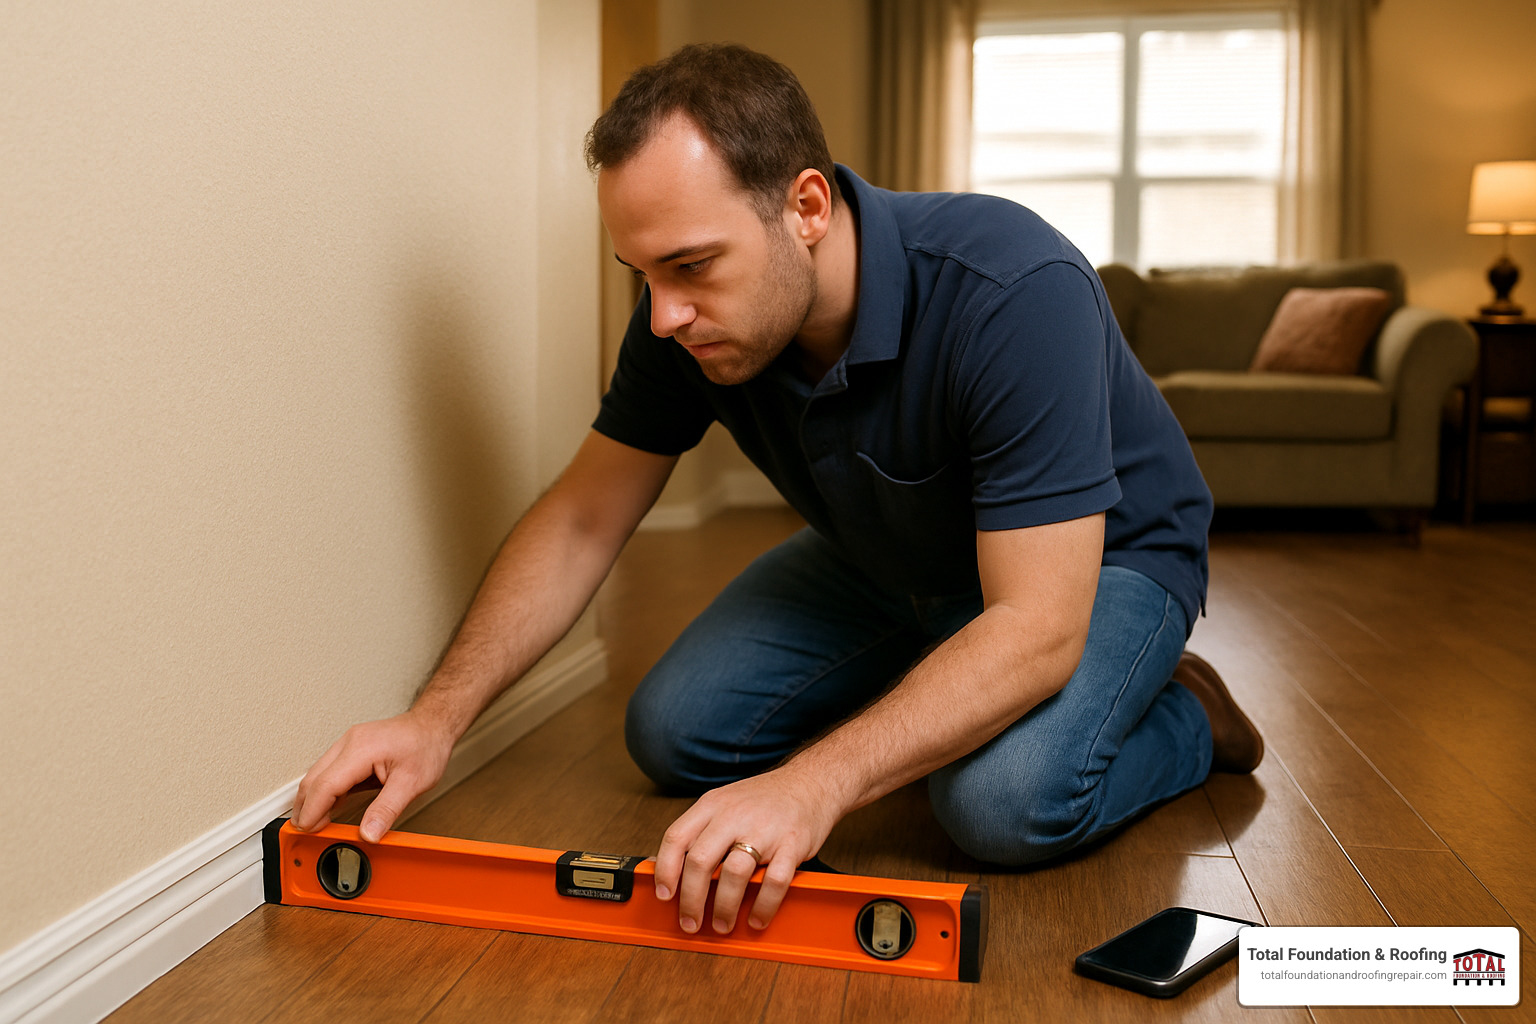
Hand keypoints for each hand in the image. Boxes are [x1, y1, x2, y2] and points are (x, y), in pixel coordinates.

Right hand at [292, 711, 454, 842]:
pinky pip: (328, 770)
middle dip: (305, 806)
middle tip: (306, 832)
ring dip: (312, 799)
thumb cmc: (426, 746)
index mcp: (361, 749)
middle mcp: (349, 743)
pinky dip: (324, 790)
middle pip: (313, 778)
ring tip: (314, 824)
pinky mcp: (351, 748)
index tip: (307, 830)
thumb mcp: (412, 783)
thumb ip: (387, 810)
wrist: (432, 725)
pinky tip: (328, 806)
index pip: (325, 784)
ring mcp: (348, 743)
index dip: (312, 811)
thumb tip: (368, 834)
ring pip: (317, 773)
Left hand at [653, 765, 843, 934]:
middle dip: (691, 900)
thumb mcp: (725, 802)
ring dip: (723, 908)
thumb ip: (701, 830)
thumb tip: (671, 868)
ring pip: (734, 874)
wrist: (811, 782)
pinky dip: (763, 906)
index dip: (665, 870)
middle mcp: (735, 815)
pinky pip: (774, 882)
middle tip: (690, 921)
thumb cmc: (765, 799)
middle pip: (700, 861)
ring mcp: (765, 829)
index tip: (664, 894)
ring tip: (721, 925)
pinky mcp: (792, 844)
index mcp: (713, 805)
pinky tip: (756, 918)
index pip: (676, 837)